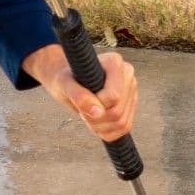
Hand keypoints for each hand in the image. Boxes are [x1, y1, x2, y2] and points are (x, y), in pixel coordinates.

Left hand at [23, 44, 137, 141]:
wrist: (70, 82)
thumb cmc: (66, 79)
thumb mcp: (64, 84)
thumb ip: (78, 96)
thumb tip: (97, 112)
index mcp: (114, 62)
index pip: (114, 96)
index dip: (95, 105)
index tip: (81, 100)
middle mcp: (127, 75)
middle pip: (117, 112)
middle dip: (95, 119)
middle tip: (81, 111)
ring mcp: (131, 91)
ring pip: (122, 123)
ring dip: (100, 127)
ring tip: (87, 115)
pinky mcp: (130, 106)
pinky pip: (124, 128)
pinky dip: (107, 132)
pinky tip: (96, 123)